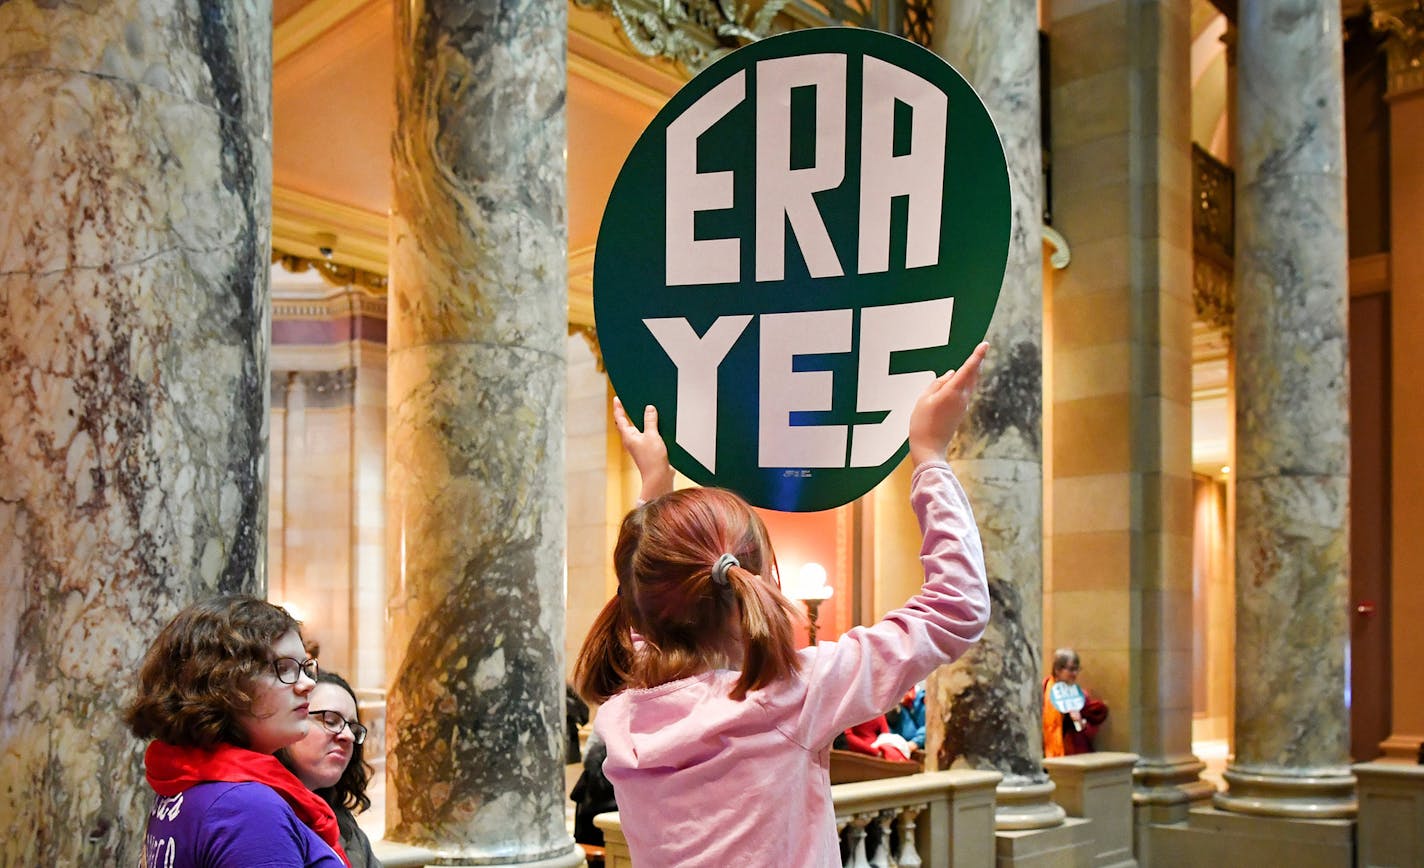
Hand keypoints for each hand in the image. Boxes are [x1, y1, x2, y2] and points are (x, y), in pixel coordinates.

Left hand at [613, 397, 674, 500]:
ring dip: (641, 420)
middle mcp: (631, 440)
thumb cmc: (652, 459)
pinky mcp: (648, 449)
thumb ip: (650, 421)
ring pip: (638, 429)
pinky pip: (647, 434)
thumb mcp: (652, 435)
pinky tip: (657, 425)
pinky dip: (650, 428)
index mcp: (628, 436)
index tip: (617, 398)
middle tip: (630, 401)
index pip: (620, 419)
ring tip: (645, 410)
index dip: (618, 408)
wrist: (659, 477)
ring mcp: (639, 445)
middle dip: (628, 412)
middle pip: (627, 423)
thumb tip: (649, 408)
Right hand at [907, 342, 988, 466]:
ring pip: (971, 384)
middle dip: (978, 362)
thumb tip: (950, 375)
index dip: (977, 356)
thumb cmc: (922, 424)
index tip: (985, 344)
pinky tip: (961, 379)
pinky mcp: (960, 412)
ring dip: (973, 372)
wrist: (929, 448)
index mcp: (952, 392)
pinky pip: (965, 392)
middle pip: (973, 376)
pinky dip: (966, 382)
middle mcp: (962, 398)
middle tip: (982, 349)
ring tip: (975, 360)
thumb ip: (937, 384)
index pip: (968, 369)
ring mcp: (962, 406)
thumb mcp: (923, 399)